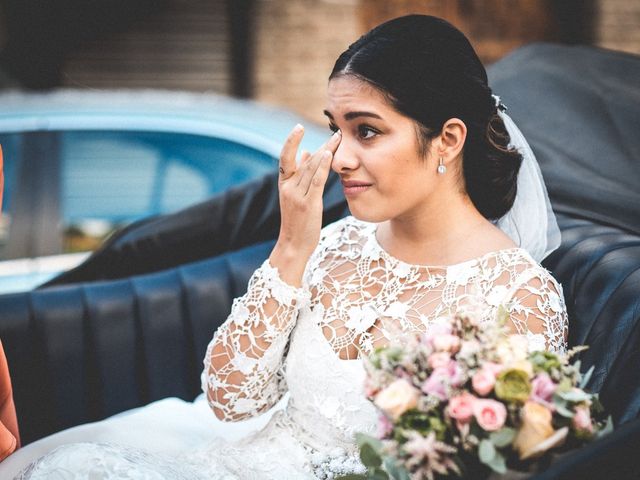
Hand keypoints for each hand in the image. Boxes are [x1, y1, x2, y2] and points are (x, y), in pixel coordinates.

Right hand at [269, 124, 340, 285]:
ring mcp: (297, 196)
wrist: (293, 245)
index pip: (285, 157)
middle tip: (336, 132)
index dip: (291, 141)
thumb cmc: (297, 221)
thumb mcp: (296, 195)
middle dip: (322, 145)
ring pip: (311, 169)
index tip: (298, 127)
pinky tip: (328, 155)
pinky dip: (321, 167)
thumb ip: (300, 174)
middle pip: (305, 160)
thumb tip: (306, 153)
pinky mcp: (308, 204)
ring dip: (326, 152)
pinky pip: (315, 182)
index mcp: (284, 184)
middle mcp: (288, 187)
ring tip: (338, 138)